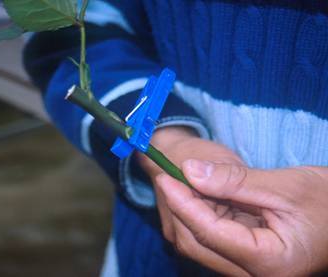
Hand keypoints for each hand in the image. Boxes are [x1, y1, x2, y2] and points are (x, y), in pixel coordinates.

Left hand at [156, 160, 327, 275]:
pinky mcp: (245, 255)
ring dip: (190, 209)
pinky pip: (214, 236)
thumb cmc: (325, 200)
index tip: (166, 177)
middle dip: (181, 207)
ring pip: (201, 242)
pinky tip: (202, 191)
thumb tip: (190, 171)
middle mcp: (255, 274)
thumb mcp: (282, 185)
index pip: (209, 233)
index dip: (183, 203)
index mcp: (269, 263)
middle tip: (172, 175)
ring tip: (185, 180)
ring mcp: (248, 267)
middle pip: (198, 243)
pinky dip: (203, 212)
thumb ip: (233, 180)